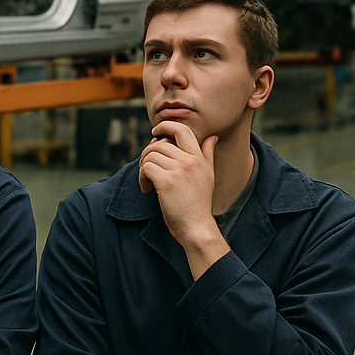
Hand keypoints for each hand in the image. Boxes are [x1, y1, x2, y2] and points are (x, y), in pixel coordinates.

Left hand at [138, 122, 218, 244]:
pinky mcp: (166, 181)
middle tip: (146, 168)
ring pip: (150, 155)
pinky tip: (146, 189)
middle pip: (159, 144)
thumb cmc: (199, 204)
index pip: (182, 129)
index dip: (165, 126)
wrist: (197, 228)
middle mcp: (189, 161)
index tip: (155, 132)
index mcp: (199, 157)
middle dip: (148, 154)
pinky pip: (146, 168)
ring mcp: (178, 170)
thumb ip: (208, 154)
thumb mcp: (208, 175)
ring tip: (147, 182)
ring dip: (143, 167)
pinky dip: (141, 177)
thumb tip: (212, 137)